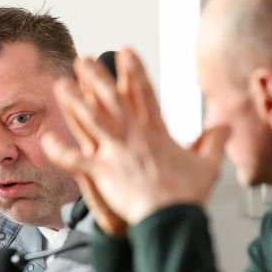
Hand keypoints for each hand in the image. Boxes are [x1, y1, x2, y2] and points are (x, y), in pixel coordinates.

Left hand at [43, 48, 229, 226]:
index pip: (144, 93)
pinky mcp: (102, 172)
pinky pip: (76, 160)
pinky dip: (60, 151)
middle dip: (97, 77)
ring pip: (90, 121)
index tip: (125, 52)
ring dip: (74, 102)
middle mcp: (132, 136)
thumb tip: (225, 127)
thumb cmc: (186, 195)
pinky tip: (46, 139)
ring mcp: (115, 152)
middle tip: (84, 60)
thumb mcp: (208, 164)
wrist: (170, 218)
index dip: (134, 71)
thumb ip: (214, 142)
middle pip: (112, 99)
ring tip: (60, 85)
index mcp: (155, 132)